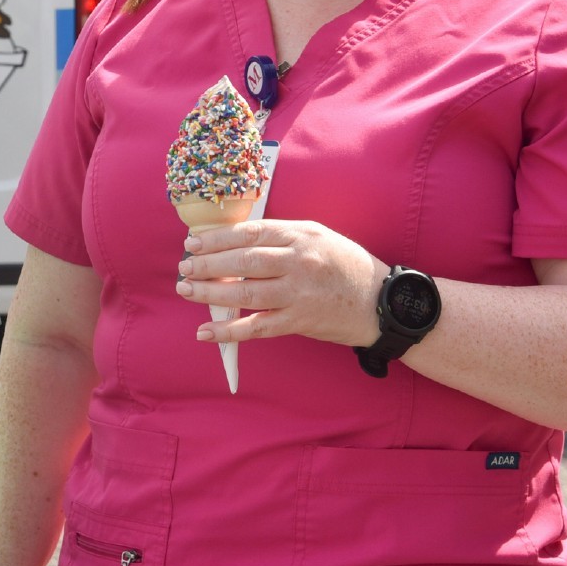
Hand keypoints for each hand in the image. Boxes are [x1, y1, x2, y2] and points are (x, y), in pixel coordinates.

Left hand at [176, 219, 385, 347]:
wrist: (383, 302)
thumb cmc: (346, 266)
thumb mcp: (318, 237)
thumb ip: (282, 237)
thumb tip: (236, 242)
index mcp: (301, 235)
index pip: (249, 233)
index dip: (217, 239)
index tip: (193, 242)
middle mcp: (298, 261)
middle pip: (242, 261)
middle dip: (207, 264)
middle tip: (184, 267)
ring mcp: (298, 293)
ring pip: (244, 291)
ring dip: (210, 293)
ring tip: (186, 291)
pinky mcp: (299, 321)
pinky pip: (257, 327)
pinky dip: (228, 331)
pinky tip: (206, 332)